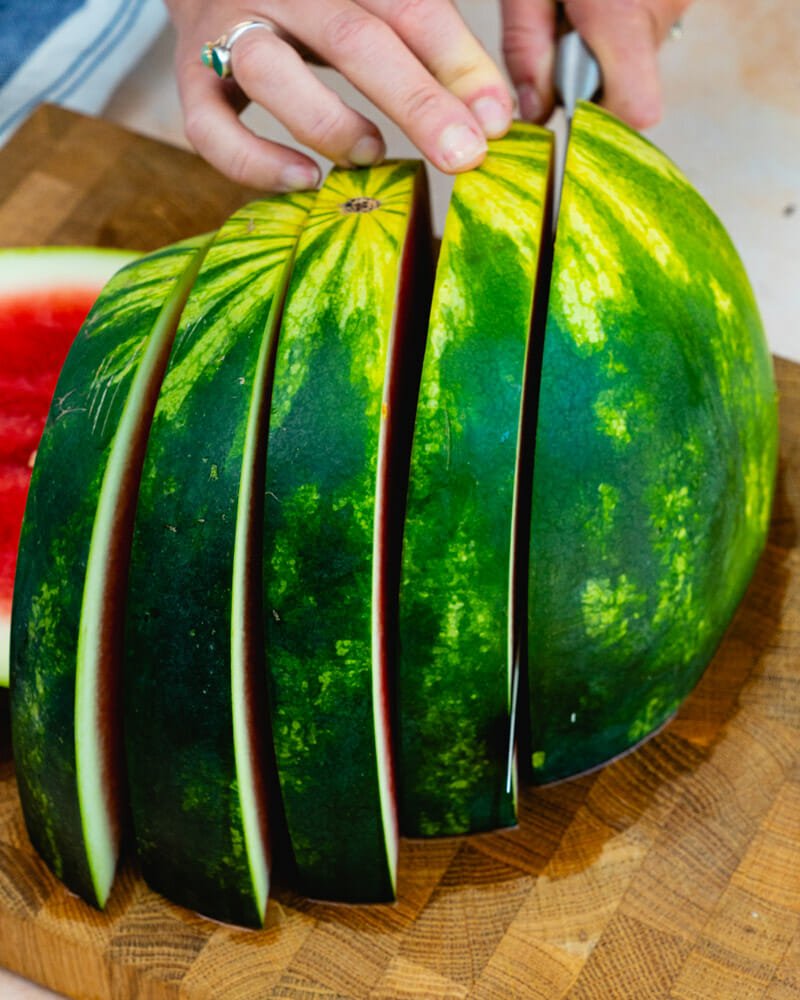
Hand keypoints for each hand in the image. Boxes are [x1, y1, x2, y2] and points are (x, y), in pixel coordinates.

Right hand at [165, 0, 513, 190]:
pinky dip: (255, 162)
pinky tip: (304, 180)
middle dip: (416, 102)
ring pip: (270, 71)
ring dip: (329, 123)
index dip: (458, 63)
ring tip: (372, 155)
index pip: (410, 5)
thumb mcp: (373, 2)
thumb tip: (492, 115)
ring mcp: (226, 26)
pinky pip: (209, 126)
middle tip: (462, 155)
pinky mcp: (190, 75)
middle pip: (353, 37)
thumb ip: (429, 40)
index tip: (497, 119)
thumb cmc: (319, 5)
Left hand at [501, 0, 692, 127]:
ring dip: (603, 50)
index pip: (634, 111)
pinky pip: (648, 27)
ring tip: (576, 8)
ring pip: (637, 58)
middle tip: (560, 38)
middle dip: (590, 81)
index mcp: (620, 16)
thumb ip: (527, 47)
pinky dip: (619, 25)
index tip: (569, 115)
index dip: (600, 125)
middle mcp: (660, 11)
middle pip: (630, 88)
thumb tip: (533, 112)